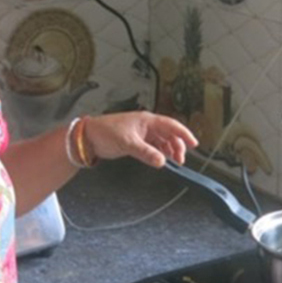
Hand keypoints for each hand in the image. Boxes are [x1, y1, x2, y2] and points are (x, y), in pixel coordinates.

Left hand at [82, 111, 198, 167]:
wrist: (88, 137)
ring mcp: (142, 134)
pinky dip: (160, 153)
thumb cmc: (104, 131)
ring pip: (162, 141)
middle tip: (181, 160)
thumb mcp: (127, 143)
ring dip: (169, 151)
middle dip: (177, 146)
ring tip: (174, 162)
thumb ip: (145, 153)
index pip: (171, 125)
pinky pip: (153, 147)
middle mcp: (146, 126)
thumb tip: (161, 161)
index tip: (194, 144)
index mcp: (147, 120)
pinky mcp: (136, 142)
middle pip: (169, 134)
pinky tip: (162, 160)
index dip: (184, 134)